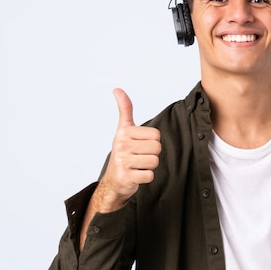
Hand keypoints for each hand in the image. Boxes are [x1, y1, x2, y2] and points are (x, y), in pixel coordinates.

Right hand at [97, 88, 160, 208]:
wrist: (113, 180)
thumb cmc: (122, 153)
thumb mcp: (123, 129)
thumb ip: (125, 109)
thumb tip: (117, 89)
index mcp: (124, 132)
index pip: (156, 135)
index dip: (152, 142)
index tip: (139, 145)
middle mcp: (122, 145)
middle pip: (157, 148)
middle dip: (152, 154)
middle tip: (139, 157)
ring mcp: (123, 162)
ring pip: (154, 162)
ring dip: (149, 166)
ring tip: (137, 166)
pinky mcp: (126, 177)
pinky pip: (150, 175)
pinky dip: (146, 177)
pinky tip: (136, 175)